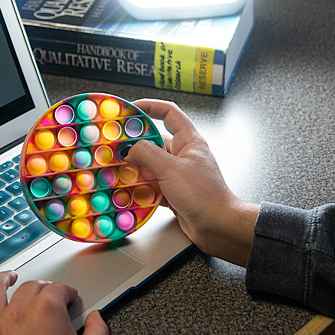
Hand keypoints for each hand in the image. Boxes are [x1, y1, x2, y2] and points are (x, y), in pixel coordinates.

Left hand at [0, 272, 107, 334]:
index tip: (68, 299)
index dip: (67, 293)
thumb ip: (98, 330)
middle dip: (41, 288)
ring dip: (2, 279)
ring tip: (6, 278)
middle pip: (29, 288)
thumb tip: (96, 318)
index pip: (58, 289)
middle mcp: (19, 311)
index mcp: (47, 309)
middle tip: (44, 293)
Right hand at [126, 99, 258, 265]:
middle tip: (116, 146)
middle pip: (155, 141)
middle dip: (135, 143)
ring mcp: (179, 174)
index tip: (130, 110)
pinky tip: (130, 190)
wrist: (218, 227)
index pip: (169, 113)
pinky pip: (152, 184)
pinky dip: (141, 187)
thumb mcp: (171, 170)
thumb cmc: (205, 196)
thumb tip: (130, 148)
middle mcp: (184, 155)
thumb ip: (147, 155)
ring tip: (118, 169)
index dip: (149, 107)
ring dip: (136, 168)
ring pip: (151, 164)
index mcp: (189, 141)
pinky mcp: (174, 192)